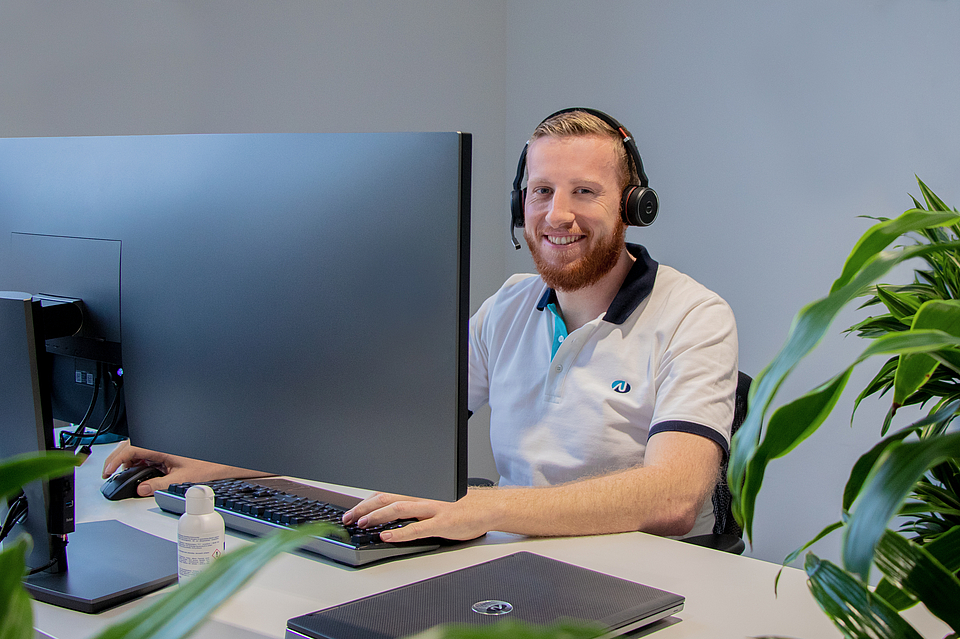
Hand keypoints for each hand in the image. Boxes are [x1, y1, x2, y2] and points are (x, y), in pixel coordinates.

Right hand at [101, 440, 265, 496]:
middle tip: (109, 475)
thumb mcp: (181, 479)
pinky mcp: (165, 451)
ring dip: (127, 462)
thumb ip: (158, 485)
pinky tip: (135, 473)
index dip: (115, 460)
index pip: (131, 449)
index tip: (107, 471)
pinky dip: (137, 463)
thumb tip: (141, 489)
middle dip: (117, 460)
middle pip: (131, 447)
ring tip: (120, 476)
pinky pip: (146, 454)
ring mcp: (162, 446)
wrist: (223, 462)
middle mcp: (161, 443)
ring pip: (137, 450)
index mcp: (162, 445)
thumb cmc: (208, 465)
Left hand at [342, 490, 494, 542]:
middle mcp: (423, 496)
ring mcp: (433, 508)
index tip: (353, 510)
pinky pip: (417, 527)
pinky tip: (387, 535)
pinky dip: (399, 532)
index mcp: (420, 491)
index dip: (367, 501)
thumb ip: (416, 507)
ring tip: (362, 524)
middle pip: (387, 497)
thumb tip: (393, 515)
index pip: (387, 492)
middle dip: (364, 508)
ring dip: (377, 516)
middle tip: (348, 517)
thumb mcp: (436, 501)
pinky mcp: (443, 522)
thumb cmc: (464, 506)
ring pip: (398, 508)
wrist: (490, 507)